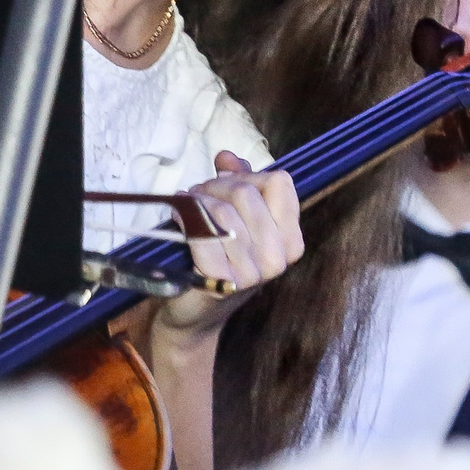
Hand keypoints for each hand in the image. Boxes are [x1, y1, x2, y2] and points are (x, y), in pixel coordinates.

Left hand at [153, 151, 304, 338]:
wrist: (194, 312)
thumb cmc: (218, 260)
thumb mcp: (238, 220)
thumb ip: (239, 183)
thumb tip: (227, 157)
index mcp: (291, 241)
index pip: (279, 184)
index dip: (248, 176)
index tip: (227, 184)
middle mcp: (278, 259)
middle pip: (246, 193)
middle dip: (215, 186)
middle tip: (198, 194)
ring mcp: (253, 274)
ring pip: (222, 212)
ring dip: (198, 201)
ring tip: (188, 205)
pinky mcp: (223, 284)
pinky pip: (203, 235)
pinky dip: (186, 220)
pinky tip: (178, 219)